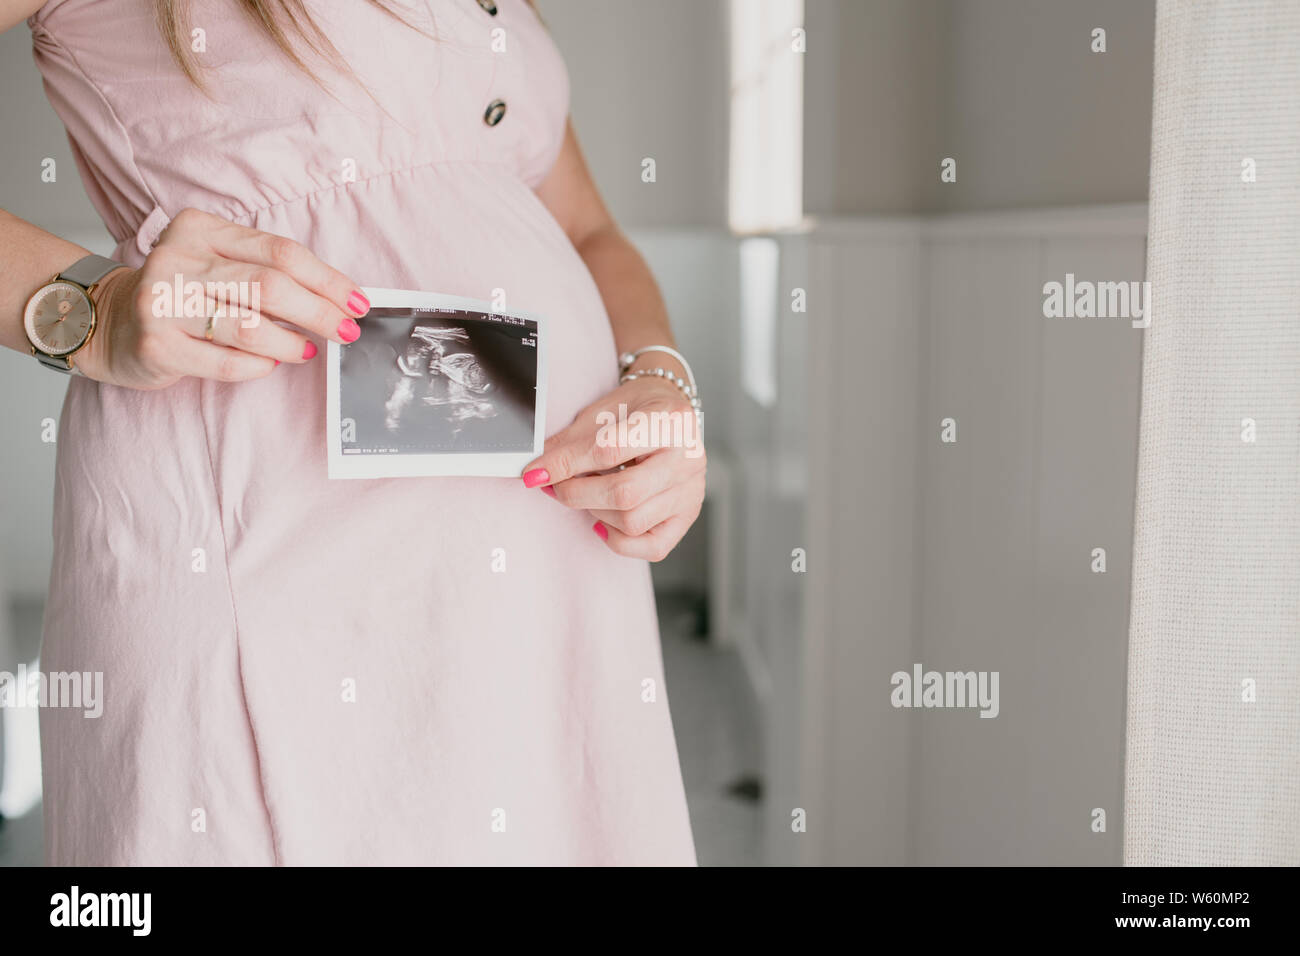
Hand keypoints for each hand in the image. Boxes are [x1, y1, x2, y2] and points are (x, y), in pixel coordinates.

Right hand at [75, 208, 369, 388]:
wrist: (112, 323)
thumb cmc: (183, 295)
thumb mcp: (219, 264)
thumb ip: (267, 271)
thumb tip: (338, 299)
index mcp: (200, 229)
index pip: (280, 252)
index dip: (328, 280)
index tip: (357, 302)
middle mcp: (178, 259)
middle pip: (271, 285)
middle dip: (320, 312)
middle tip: (346, 331)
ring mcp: (161, 302)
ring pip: (250, 325)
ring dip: (292, 342)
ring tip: (307, 349)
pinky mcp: (157, 344)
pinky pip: (227, 360)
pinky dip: (259, 365)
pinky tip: (270, 363)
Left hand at [522, 374, 705, 560]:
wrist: (670, 414)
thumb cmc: (638, 409)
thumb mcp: (603, 411)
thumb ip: (571, 441)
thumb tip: (537, 470)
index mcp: (670, 420)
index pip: (610, 450)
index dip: (566, 464)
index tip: (536, 473)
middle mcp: (688, 458)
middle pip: (625, 493)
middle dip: (577, 494)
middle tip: (556, 486)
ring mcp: (691, 490)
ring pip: (634, 522)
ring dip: (596, 512)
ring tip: (588, 493)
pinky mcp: (688, 515)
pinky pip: (652, 547)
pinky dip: (619, 540)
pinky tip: (605, 520)